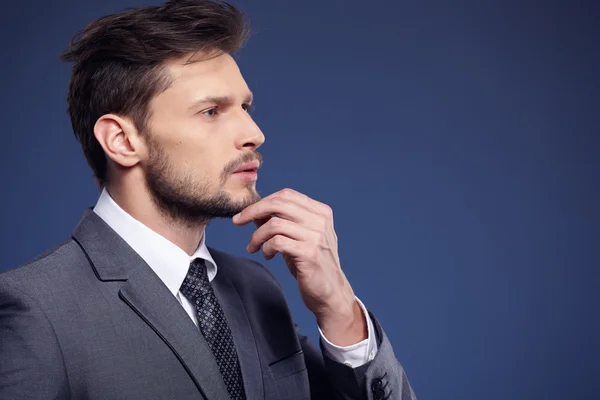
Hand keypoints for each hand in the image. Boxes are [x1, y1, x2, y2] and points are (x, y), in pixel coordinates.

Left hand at [232, 188, 366, 345]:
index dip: (262, 201)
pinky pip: (277, 242)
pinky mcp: (309, 253)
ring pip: (274, 224)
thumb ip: (280, 223)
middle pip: (279, 203)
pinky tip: (267, 255)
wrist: (330, 292)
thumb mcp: (296, 238)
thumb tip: (254, 212)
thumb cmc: (311, 264)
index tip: (244, 213)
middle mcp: (320, 221)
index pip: (286, 195)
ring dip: (257, 236)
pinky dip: (265, 248)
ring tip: (254, 247)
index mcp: (320, 212)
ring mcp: (316, 236)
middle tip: (237, 221)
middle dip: (253, 211)